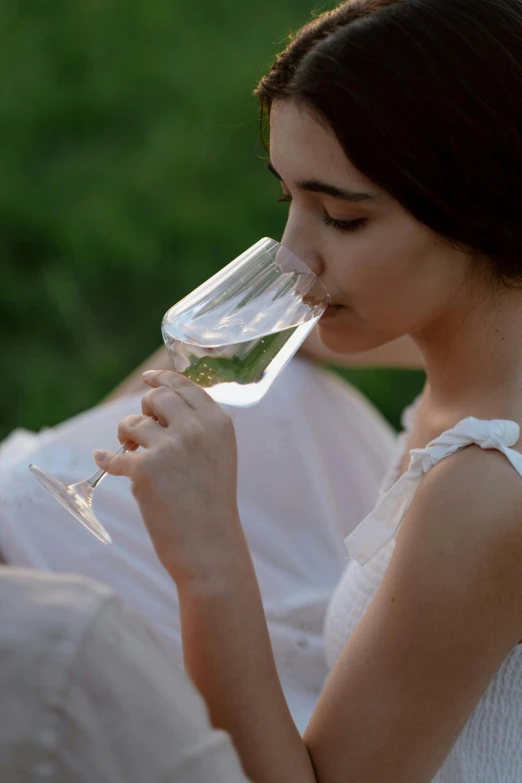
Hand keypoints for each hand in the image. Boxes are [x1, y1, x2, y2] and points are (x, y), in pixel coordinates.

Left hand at [94, 370, 242, 585]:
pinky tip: (103, 460)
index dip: (162, 378)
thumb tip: (159, 400)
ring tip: (132, 453)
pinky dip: (108, 459)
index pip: (184, 386)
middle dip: (143, 410)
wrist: (209, 545)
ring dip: (126, 436)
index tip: (148, 378)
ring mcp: (170, 447)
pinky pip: (115, 455)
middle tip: (141, 431)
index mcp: (217, 422)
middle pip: (156, 397)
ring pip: (132, 424)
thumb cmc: (211, 504)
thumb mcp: (219, 455)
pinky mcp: (145, 469)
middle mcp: (195, 429)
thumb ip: (198, 426)